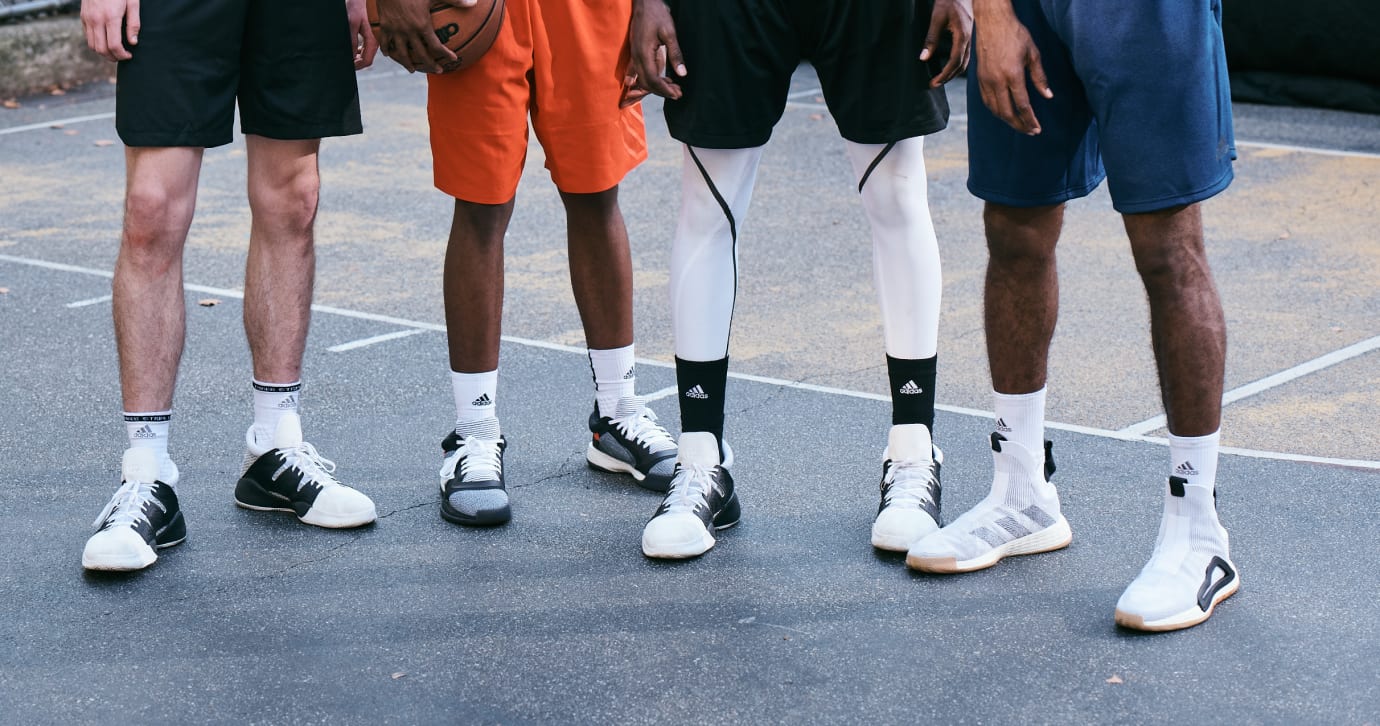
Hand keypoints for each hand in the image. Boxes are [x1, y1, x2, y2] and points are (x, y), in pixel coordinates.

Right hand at [81, 0, 137, 61]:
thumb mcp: (132, 3)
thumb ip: (133, 23)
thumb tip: (133, 42)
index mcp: (110, 17)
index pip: (114, 45)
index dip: (122, 55)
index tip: (129, 55)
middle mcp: (96, 19)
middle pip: (101, 49)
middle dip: (113, 57)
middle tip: (122, 57)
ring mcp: (87, 18)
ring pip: (92, 45)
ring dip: (103, 53)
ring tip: (114, 52)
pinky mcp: (83, 16)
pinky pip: (87, 36)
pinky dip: (96, 43)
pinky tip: (106, 42)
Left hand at [347, 0, 378, 69]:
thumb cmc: (357, 8)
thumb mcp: (352, 24)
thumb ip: (352, 42)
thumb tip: (351, 57)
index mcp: (373, 40)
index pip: (366, 61)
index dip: (356, 66)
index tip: (347, 66)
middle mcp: (377, 41)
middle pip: (368, 60)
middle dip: (356, 62)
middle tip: (346, 61)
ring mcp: (376, 39)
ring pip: (368, 55)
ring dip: (358, 57)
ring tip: (349, 54)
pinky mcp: (373, 36)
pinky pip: (368, 48)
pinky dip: (361, 51)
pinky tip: (355, 48)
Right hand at [374, 0, 473, 73]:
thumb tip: (473, 3)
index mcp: (422, 25)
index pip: (436, 46)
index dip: (445, 54)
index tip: (453, 59)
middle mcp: (409, 31)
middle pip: (420, 54)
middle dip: (430, 64)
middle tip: (437, 71)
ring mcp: (395, 30)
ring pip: (401, 53)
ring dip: (407, 63)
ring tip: (411, 69)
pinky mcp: (384, 26)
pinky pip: (385, 42)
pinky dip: (387, 49)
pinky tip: (389, 54)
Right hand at [629, 0, 685, 99]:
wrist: (645, 3)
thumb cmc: (657, 15)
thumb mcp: (670, 33)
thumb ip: (675, 54)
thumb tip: (682, 74)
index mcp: (643, 53)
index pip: (652, 79)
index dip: (664, 89)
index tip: (676, 94)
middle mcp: (636, 57)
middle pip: (647, 82)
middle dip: (662, 91)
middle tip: (678, 94)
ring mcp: (635, 56)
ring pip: (643, 79)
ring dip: (657, 86)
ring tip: (673, 88)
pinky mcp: (636, 53)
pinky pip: (640, 72)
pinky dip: (650, 79)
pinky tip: (661, 82)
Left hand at [920, 0, 971, 86]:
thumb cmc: (949, 1)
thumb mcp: (937, 18)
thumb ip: (931, 38)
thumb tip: (924, 58)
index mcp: (962, 35)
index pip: (955, 61)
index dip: (945, 74)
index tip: (935, 82)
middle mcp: (968, 39)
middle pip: (961, 65)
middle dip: (948, 77)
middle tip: (935, 84)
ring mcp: (970, 38)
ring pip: (964, 61)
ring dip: (953, 73)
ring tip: (941, 79)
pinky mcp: (967, 36)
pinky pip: (965, 55)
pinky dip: (957, 65)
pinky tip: (949, 68)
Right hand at [973, 0, 1051, 134]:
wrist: (992, 23)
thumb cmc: (1015, 34)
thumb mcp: (1033, 54)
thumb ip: (1040, 77)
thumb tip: (1048, 96)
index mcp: (1012, 75)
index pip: (1022, 105)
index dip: (1030, 120)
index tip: (1037, 128)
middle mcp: (997, 81)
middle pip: (1007, 112)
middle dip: (1019, 125)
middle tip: (1030, 131)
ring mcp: (986, 81)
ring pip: (995, 110)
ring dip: (1007, 120)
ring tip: (1019, 125)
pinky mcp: (979, 79)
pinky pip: (987, 102)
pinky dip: (996, 111)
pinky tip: (1005, 113)